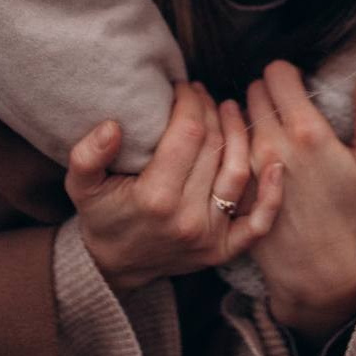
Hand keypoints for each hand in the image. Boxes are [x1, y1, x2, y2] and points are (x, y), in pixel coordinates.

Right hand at [65, 82, 283, 291]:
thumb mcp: (80, 186)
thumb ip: (87, 155)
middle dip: (210, 110)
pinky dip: (271, 194)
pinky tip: (274, 163)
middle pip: (215, 145)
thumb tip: (112, 126)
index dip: (190, 101)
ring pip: (238, 171)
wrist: (113, 268)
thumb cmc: (101, 217)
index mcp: (155, 198)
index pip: (188, 132)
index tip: (183, 87)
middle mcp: (188, 217)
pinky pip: (258, 222)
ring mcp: (210, 236)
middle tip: (201, 93)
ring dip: (240, 133)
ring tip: (228, 108)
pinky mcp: (224, 249)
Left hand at [246, 60, 355, 343]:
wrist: (315, 264)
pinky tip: (252, 152)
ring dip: (249, 115)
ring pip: (236, 113)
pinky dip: (235, 141)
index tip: (296, 87)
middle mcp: (273, 143)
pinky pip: (226, 144)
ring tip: (268, 129)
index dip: (287, 74)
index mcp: (307, 131)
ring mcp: (248, 164)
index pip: (276, 72)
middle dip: (268, 92)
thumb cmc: (346, 210)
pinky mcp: (233, 181)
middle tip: (283, 109)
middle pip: (254, 88)